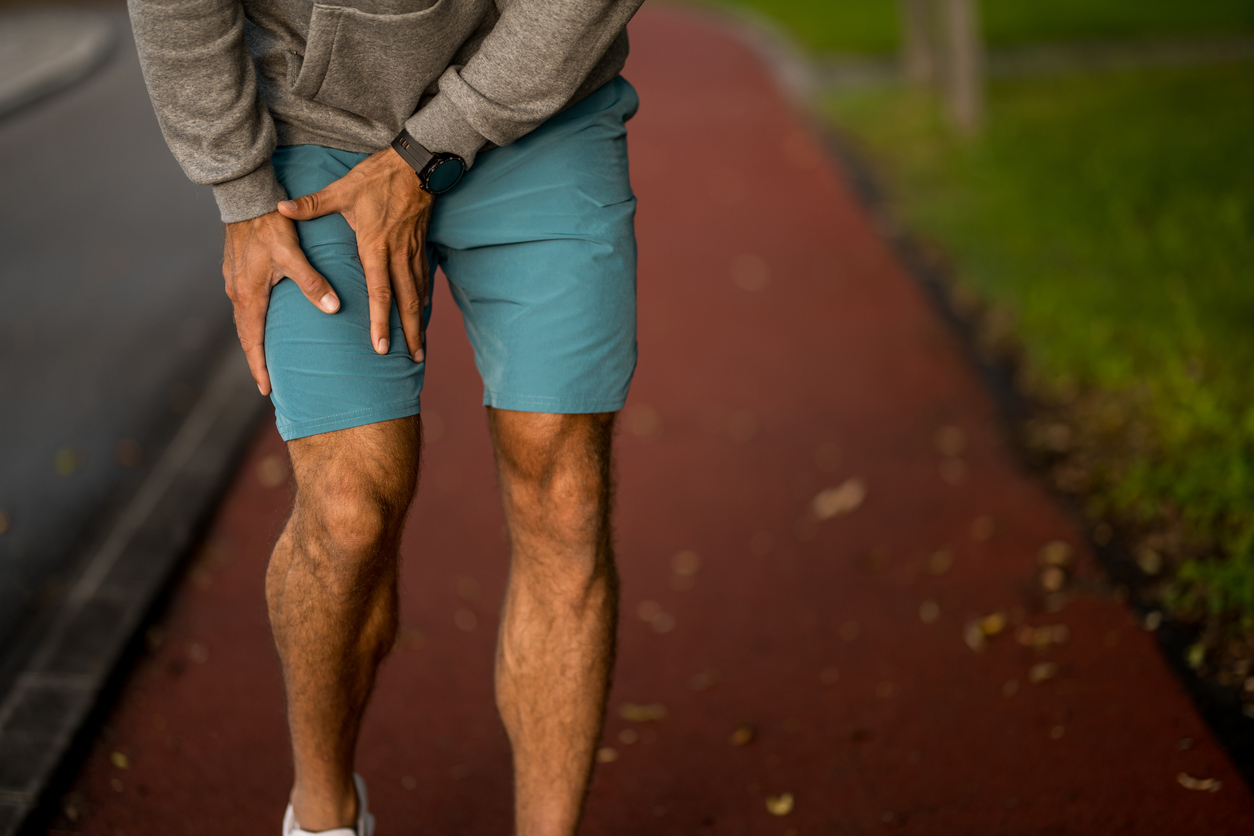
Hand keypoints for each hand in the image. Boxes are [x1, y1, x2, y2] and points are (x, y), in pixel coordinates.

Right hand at [223, 212, 339, 395]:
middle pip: (246, 335)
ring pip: (244, 320)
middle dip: (256, 360)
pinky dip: (252, 321)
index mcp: (249, 294)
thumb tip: (333, 309)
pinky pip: (244, 305)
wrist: (246, 197)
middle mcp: (237, 292)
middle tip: (267, 382)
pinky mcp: (236, 271)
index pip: (253, 341)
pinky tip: (263, 322)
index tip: (266, 390)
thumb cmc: (270, 225)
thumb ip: (313, 282)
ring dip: (253, 340)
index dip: (260, 367)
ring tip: (265, 358)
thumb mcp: (293, 254)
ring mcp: (234, 281)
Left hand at [278, 149, 432, 361]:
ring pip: (419, 295)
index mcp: (376, 246)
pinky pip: (424, 281)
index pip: (380, 292)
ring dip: (421, 323)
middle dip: (409, 333)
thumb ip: (311, 205)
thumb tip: (279, 208)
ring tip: (420, 348)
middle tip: (412, 360)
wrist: (415, 164)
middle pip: (406, 302)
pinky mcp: (421, 247)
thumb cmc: (377, 178)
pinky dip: (424, 302)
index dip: (381, 321)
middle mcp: (398, 255)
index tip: (381, 346)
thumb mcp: (341, 190)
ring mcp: (412, 252)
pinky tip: (423, 316)